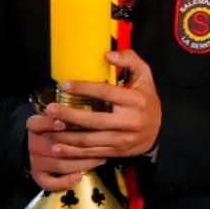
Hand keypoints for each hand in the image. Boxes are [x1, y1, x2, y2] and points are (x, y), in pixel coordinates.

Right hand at [26, 112, 106, 191]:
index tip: (63, 123)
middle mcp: (34, 144)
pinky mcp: (38, 176)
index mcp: (35, 126)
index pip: (38, 124)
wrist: (38, 145)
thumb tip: (88, 112)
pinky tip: (79, 177)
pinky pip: (50, 183)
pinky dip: (65, 182)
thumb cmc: (57, 128)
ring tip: (100, 159)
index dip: (49, 124)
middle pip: (56, 147)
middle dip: (80, 146)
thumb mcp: (58, 116)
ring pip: (60, 164)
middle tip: (102, 144)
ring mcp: (36, 161)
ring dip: (83, 163)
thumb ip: (67, 113)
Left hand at [45, 50, 161, 157]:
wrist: (160, 131)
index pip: (105, 92)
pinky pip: (92, 153)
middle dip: (69, 115)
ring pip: (90, 140)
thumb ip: (130, 60)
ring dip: (67, 136)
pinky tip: (58, 147)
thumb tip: (108, 55)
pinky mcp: (117, 152)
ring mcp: (122, 139)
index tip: (64, 85)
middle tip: (50, 109)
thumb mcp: (145, 76)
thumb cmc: (147, 100)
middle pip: (94, 120)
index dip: (84, 88)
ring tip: (49, 129)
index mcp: (135, 100)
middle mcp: (129, 121)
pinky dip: (73, 152)